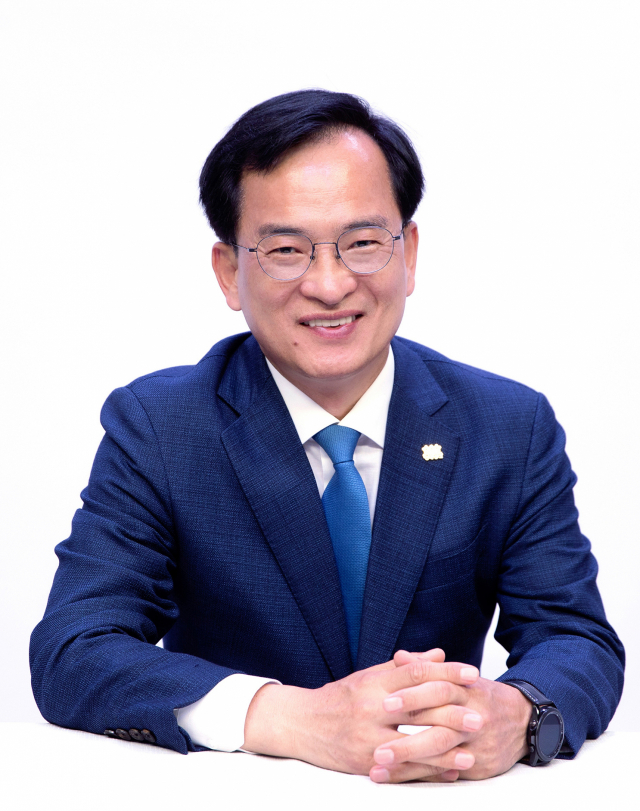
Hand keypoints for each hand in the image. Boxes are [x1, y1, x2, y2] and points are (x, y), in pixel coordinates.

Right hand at [242, 649, 478, 780]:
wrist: (302, 724)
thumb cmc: (340, 697)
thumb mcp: (369, 675)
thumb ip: (405, 667)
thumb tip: (439, 654)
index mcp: (374, 683)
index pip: (416, 673)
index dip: (445, 671)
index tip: (471, 672)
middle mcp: (372, 709)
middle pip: (419, 709)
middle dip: (453, 713)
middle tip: (481, 716)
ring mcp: (368, 739)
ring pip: (414, 744)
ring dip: (446, 750)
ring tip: (472, 751)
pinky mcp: (365, 763)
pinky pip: (403, 770)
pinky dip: (429, 771)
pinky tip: (449, 770)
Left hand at [370, 650, 530, 781]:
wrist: (523, 720)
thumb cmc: (480, 696)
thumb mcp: (458, 677)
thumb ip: (426, 668)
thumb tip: (399, 656)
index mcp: (464, 690)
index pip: (437, 690)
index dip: (411, 695)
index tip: (384, 702)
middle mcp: (472, 717)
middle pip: (439, 729)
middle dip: (408, 741)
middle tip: (377, 748)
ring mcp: (476, 744)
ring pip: (442, 755)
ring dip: (410, 763)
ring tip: (380, 767)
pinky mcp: (479, 766)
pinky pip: (448, 772)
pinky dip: (422, 775)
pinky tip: (398, 778)